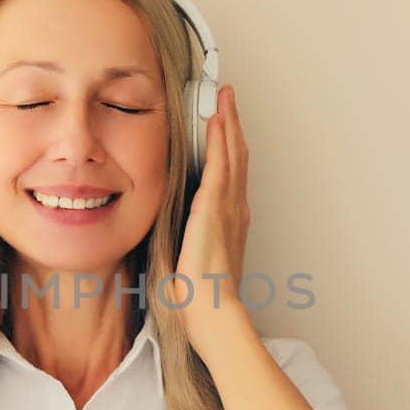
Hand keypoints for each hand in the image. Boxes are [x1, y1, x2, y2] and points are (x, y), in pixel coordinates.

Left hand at [172, 85, 252, 353]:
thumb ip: (187, 246)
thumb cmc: (201, 299)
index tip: (224, 126)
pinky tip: (217, 119)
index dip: (228, 147)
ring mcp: (228, 207)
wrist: (212, 311)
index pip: (230, 175)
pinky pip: (219, 165)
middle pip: (236, 157)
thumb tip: (173, 244)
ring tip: (225, 98)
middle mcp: (235, 210)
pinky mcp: (215, 207)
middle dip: (232, 125)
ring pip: (231, 154)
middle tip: (229, 98)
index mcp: (230, 223)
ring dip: (228, 123)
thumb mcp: (192, 264)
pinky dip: (220, 140)